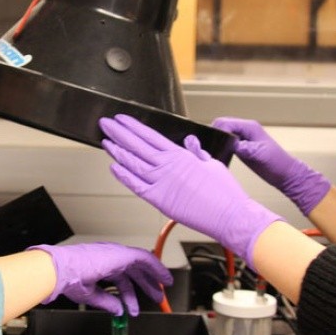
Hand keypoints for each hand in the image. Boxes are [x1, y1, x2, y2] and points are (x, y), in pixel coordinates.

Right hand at [29, 242, 173, 315]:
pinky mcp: (121, 254)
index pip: (121, 278)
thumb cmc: (67, 278)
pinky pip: (144, 258)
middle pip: (133, 272)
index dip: (130, 291)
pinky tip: (163, 277)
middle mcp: (109, 258)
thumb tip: (118, 310)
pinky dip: (155, 267)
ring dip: (152, 278)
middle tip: (155, 297)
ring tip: (162, 292)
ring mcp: (115, 254)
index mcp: (100, 265)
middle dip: (145, 286)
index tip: (135, 302)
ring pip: (141, 264)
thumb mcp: (90, 295)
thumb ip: (107, 302)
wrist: (61, 270)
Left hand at [99, 114, 282, 266]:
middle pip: (137, 145)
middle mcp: (168, 166)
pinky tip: (114, 167)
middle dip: (119, 133)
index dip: (133, 126)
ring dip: (117, 151)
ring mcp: (162, 182)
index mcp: (180, 155)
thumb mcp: (212, 163)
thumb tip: (190, 142)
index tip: (122, 119)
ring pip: (133, 163)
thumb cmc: (225, 192)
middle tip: (106, 124)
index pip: (150, 135)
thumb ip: (197, 152)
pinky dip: (124, 176)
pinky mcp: (159, 200)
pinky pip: (136, 185)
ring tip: (105, 141)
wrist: (230, 215)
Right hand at [212, 117, 329, 214]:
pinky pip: (227, 141)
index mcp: (249, 126)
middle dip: (215, 134)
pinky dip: (221, 145)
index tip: (213, 143)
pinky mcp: (242, 146)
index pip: (225, 123)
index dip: (217, 131)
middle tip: (210, 147)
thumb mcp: (258, 155)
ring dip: (217, 139)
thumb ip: (243, 147)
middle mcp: (245, 129)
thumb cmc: (276, 163)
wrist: (285, 174)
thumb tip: (226, 144)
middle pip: (222, 125)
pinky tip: (219, 154)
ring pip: (223, 133)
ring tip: (213, 150)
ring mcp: (243, 138)